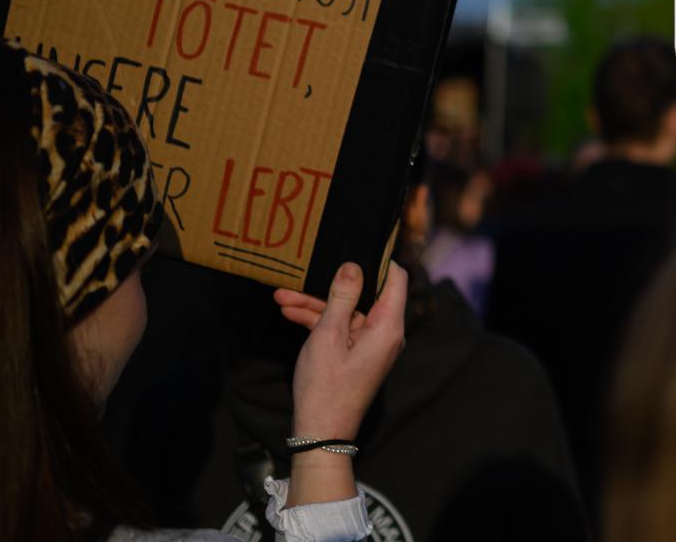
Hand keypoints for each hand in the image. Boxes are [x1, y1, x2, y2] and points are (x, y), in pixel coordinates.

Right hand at [271, 262, 405, 505]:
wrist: (320, 433)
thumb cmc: (325, 386)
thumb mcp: (327, 335)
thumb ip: (341, 297)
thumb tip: (353, 265)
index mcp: (389, 325)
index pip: (395, 278)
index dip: (377, 259)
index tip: (356, 242)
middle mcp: (386, 333)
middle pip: (364, 294)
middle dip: (330, 285)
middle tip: (299, 273)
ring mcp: (371, 344)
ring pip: (345, 312)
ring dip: (315, 304)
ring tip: (280, 295)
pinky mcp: (356, 354)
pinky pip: (340, 328)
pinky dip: (318, 321)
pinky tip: (288, 311)